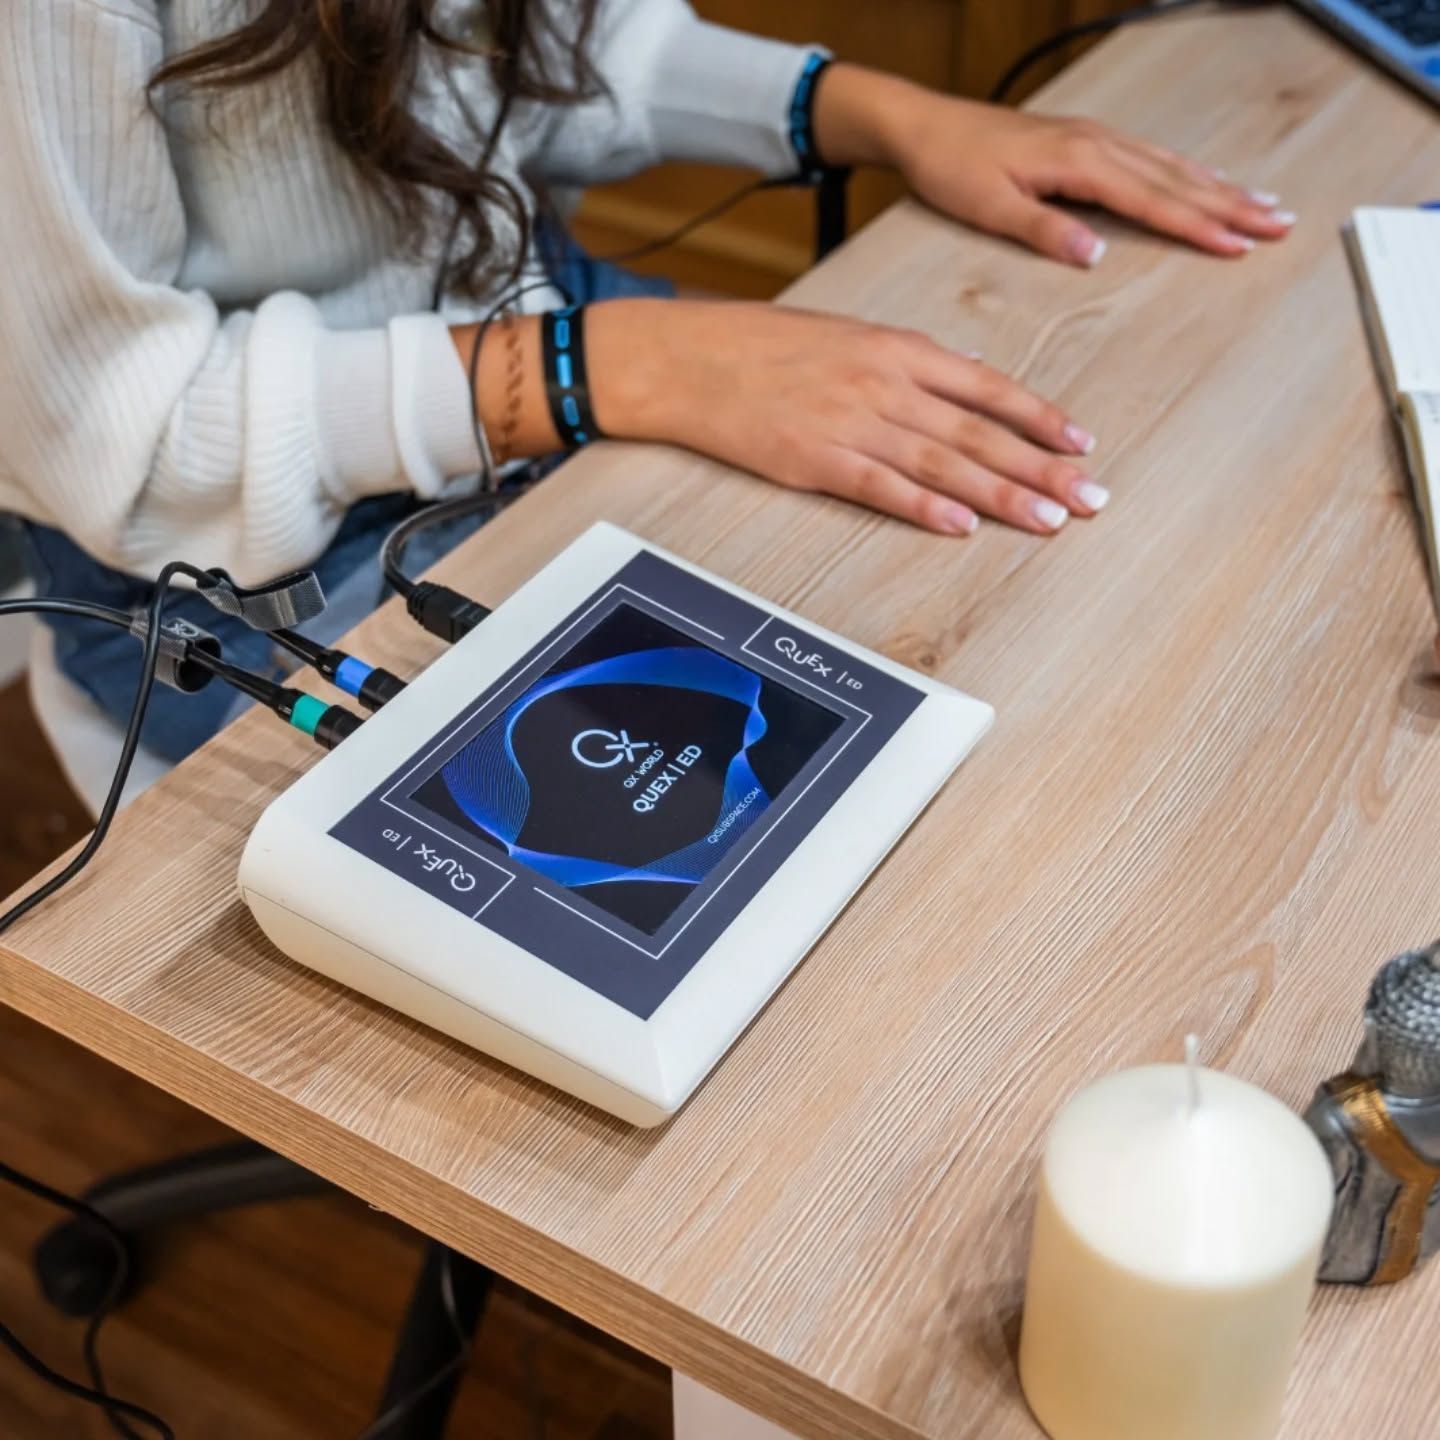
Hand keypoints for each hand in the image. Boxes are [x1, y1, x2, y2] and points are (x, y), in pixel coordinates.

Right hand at [590, 299, 1104, 535]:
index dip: (1038, 417)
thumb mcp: (845, 335)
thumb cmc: (761, 345)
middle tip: (1090, 497)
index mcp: (896, 348)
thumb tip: (964, 375)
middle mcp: (885, 383)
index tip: (1080, 443)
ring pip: (943, 463)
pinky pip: (881, 487)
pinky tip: (962, 525)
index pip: (986, 386)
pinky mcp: (815, 460)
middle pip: (979, 432)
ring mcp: (851, 422)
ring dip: (1001, 495)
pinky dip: (925, 506)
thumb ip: (907, 360)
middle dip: (1042, 467)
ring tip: (1049, 519)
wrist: (689, 359)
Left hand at [816, 67, 1295, 265]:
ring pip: (1170, 165)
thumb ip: (1045, 230)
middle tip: (1281, 224)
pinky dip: (1186, 171)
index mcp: (1079, 163)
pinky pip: (1150, 156)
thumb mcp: (991, 208)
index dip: (1199, 226)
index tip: (1240, 244)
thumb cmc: (952, 169)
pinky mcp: (1084, 140)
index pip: (1152, 201)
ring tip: (1263, 204)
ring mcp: (1094, 138)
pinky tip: (1205, 178)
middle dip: (1231, 204)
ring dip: (1219, 186)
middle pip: (1177, 179)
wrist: (924, 126)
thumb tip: (1096, 254)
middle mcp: (1096, 144)